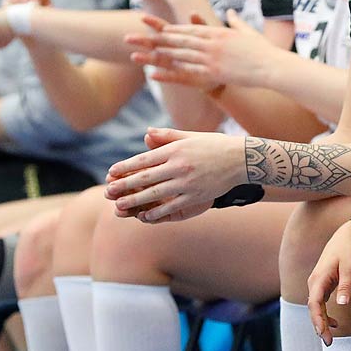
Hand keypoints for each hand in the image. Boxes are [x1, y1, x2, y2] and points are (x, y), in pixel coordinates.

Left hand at [104, 127, 245, 221]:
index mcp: (175, 149)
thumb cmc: (214, 145)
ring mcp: (187, 183)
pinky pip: (172, 206)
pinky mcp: (196, 196)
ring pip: (155, 194)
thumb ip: (167, 136)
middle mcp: (179, 166)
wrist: (241, 160)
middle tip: (108, 192)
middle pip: (145, 178)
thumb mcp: (190, 136)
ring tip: (120, 207)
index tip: (111, 173)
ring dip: (135, 201)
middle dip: (124, 186)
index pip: (144, 159)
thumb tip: (146, 133)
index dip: (126, 167)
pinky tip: (145, 217)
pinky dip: (158, 213)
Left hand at [128, 11, 278, 90]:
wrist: (273, 66)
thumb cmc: (264, 50)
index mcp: (217, 32)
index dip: (169, 27)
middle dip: (154, 38)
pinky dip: (170, 74)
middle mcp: (211, 42)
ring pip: (178, 55)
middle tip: (134, 36)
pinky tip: (155, 75)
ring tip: (138, 54)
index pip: (188, 28)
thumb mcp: (247, 32)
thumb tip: (230, 12)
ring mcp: (211, 57)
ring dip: (156, 55)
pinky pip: (188, 73)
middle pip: (178, 39)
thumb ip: (236, 22)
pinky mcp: (214, 72)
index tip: (153, 25)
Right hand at [307, 214, 350, 344]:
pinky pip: (320, 303)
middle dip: (319, 326)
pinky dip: (325, 314)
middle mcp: (314, 282)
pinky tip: (335, 323)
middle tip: (328, 342)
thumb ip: (345, 284)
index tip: (324, 335)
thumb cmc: (347, 250)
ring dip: (321, 322)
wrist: (345, 236)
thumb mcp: (349, 266)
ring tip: (330, 337)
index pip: (314, 304)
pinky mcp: (323, 284)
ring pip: (316, 307)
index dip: (318, 321)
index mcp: (319, 278)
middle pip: (313, 309)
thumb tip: (341, 304)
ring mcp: (317, 283)